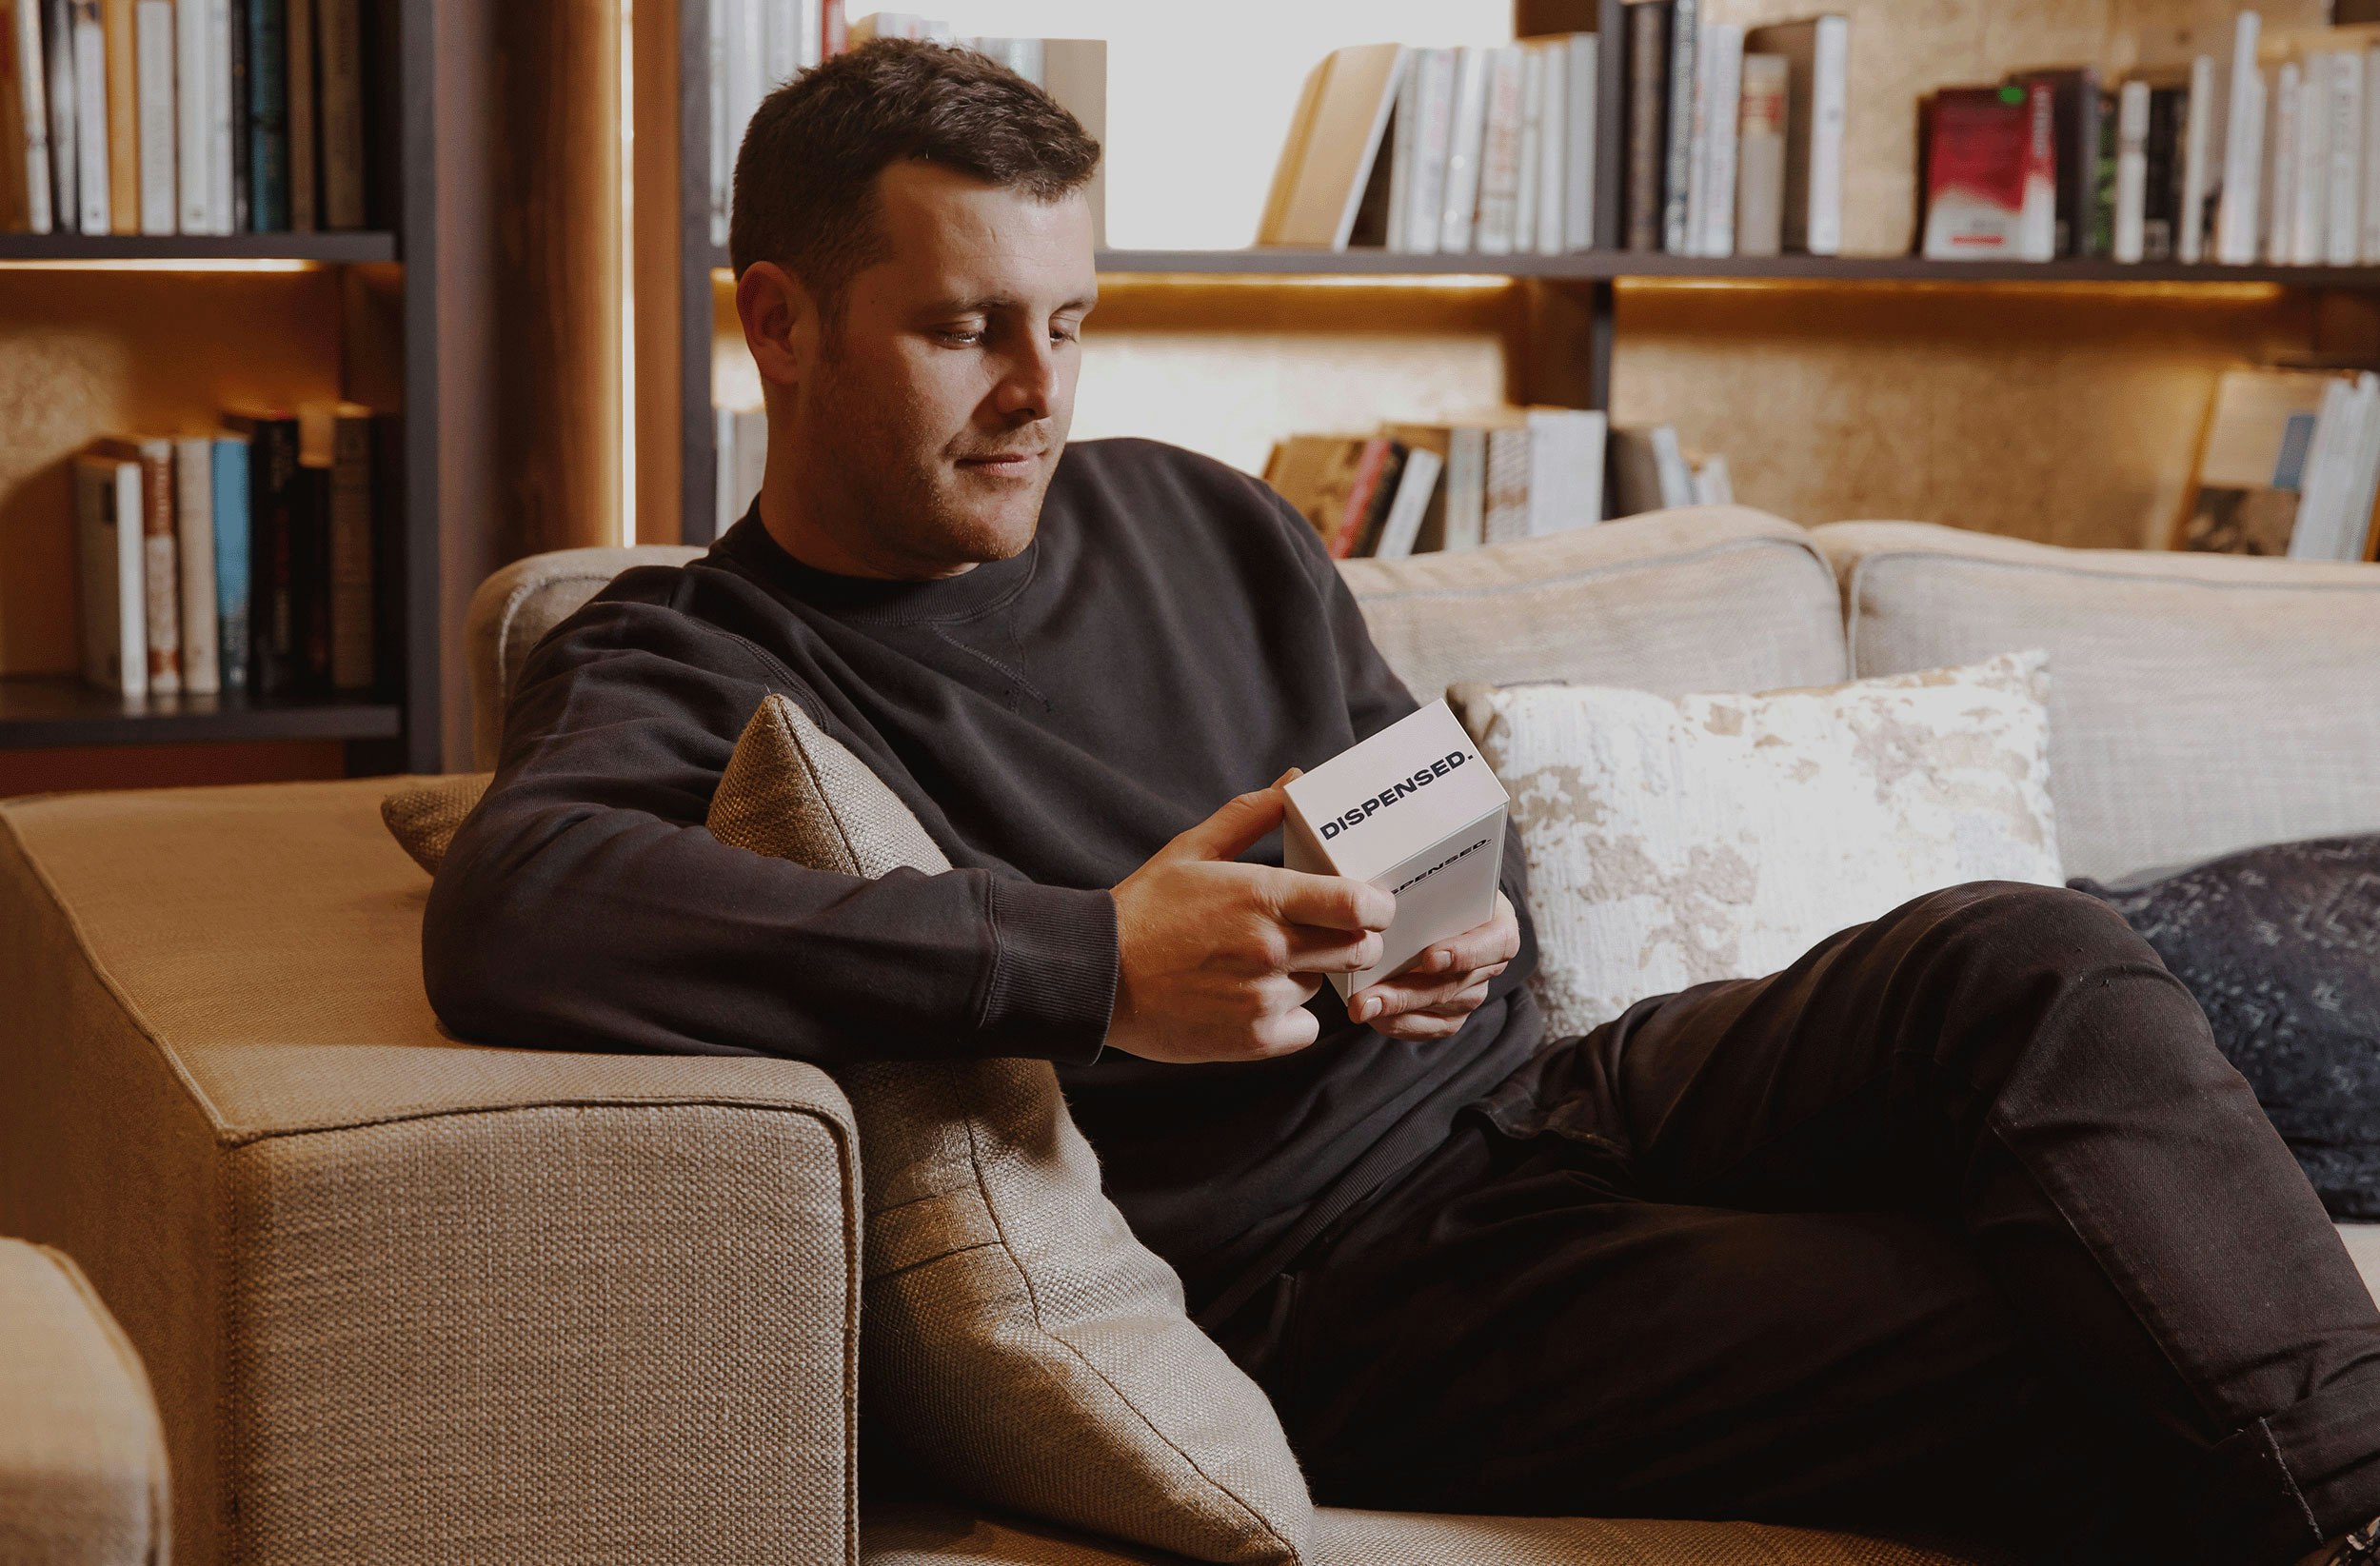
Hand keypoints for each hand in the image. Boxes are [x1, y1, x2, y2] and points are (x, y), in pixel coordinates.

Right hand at [1106, 769, 1396, 1064]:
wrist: (1096, 976)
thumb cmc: (1145, 909)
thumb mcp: (1192, 849)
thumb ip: (1251, 814)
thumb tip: (1296, 781)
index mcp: (1261, 896)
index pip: (1357, 904)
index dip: (1378, 906)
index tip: (1375, 905)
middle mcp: (1270, 948)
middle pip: (1358, 949)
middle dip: (1355, 940)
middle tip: (1332, 934)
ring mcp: (1263, 997)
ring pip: (1323, 986)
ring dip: (1308, 975)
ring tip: (1266, 964)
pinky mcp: (1254, 1039)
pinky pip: (1305, 1029)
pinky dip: (1291, 1018)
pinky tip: (1257, 1001)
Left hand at [1347, 893, 1518, 1041]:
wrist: (1438, 910)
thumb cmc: (1436, 890)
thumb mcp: (1437, 879)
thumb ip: (1423, 886)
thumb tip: (1381, 891)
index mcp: (1498, 925)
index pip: (1498, 942)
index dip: (1466, 953)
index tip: (1431, 958)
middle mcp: (1490, 964)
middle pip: (1457, 985)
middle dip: (1409, 993)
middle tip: (1369, 997)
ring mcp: (1472, 992)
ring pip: (1440, 1010)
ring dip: (1397, 1011)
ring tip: (1361, 1006)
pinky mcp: (1452, 1015)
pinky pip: (1429, 1027)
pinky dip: (1398, 1024)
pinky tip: (1372, 1016)